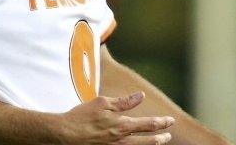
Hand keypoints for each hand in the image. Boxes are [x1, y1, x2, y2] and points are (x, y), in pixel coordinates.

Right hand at [56, 92, 174, 144]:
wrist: (65, 134)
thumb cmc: (82, 117)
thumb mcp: (102, 102)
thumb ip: (123, 101)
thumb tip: (140, 96)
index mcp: (122, 125)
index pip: (148, 124)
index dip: (161, 122)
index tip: (170, 120)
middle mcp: (121, 140)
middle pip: (148, 141)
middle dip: (160, 137)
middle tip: (168, 135)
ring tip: (159, 142)